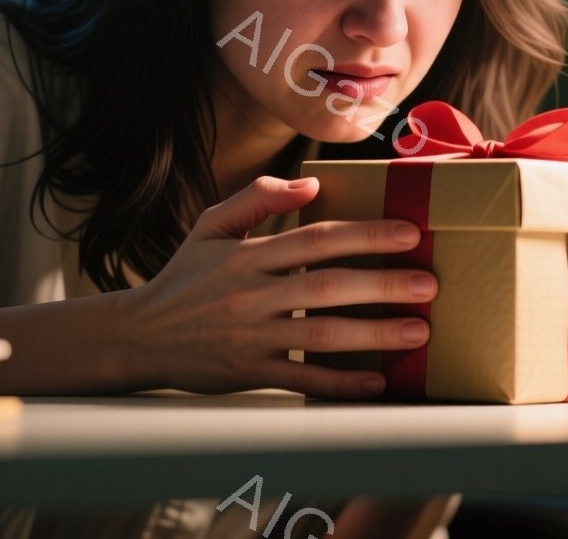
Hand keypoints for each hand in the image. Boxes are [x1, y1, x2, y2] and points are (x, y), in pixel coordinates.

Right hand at [119, 175, 436, 398]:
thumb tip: (312, 185)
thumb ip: (256, 198)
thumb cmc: (184, 278)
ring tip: (418, 331)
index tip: (408, 232)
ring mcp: (252, 337)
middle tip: (428, 284)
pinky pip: (302, 380)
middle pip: (326, 286)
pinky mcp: (250, 374)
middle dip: (382, 284)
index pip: (316, 239)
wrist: (140, 336)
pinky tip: (376, 383)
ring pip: (321, 334)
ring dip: (374, 334)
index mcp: (247, 255)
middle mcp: (252, 295)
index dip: (365, 235)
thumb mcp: (209, 226)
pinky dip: (341, 383)